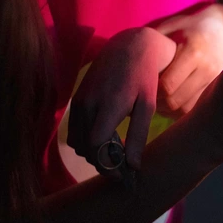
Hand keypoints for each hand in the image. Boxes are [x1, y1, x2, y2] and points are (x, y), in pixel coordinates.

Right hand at [67, 27, 176, 169]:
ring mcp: (79, 101)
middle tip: (123, 167)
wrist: (128, 47)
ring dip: (94, 153)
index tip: (121, 175)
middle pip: (86, 148)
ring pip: (78, 143)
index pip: (96, 144)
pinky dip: (87, 142)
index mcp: (109, 103)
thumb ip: (138, 136)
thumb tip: (133, 167)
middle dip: (103, 163)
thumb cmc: (143, 77)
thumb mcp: (147, 105)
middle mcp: (89, 102)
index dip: (106, 165)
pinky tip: (107, 138)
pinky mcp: (75, 100)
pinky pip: (75, 132)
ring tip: (117, 150)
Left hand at [153, 3, 222, 115]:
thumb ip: (155, 41)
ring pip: (185, 109)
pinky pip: (195, 109)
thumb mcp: (174, 26)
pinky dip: (179, 111)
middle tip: (145, 98)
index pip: (168, 84)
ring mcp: (214, 81)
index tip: (142, 86)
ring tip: (156, 102)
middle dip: (157, 103)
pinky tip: (170, 103)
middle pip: (176, 101)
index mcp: (194, 52)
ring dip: (168, 110)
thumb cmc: (193, 26)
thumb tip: (130, 56)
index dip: (151, 90)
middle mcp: (207, 69)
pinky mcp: (217, 89)